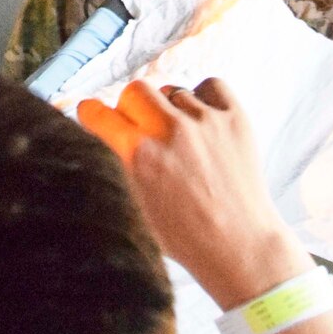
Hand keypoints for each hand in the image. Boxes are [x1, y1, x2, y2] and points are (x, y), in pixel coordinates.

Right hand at [79, 77, 308, 308]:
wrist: (241, 247)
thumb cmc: (187, 238)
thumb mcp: (134, 207)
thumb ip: (117, 166)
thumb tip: (103, 134)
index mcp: (138, 156)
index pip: (98, 112)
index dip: (91, 113)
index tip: (94, 114)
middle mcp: (169, 131)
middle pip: (134, 90)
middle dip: (132, 108)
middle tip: (141, 127)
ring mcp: (205, 121)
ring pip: (172, 90)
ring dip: (170, 109)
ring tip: (180, 137)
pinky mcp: (235, 118)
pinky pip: (210, 85)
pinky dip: (204, 98)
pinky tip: (203, 121)